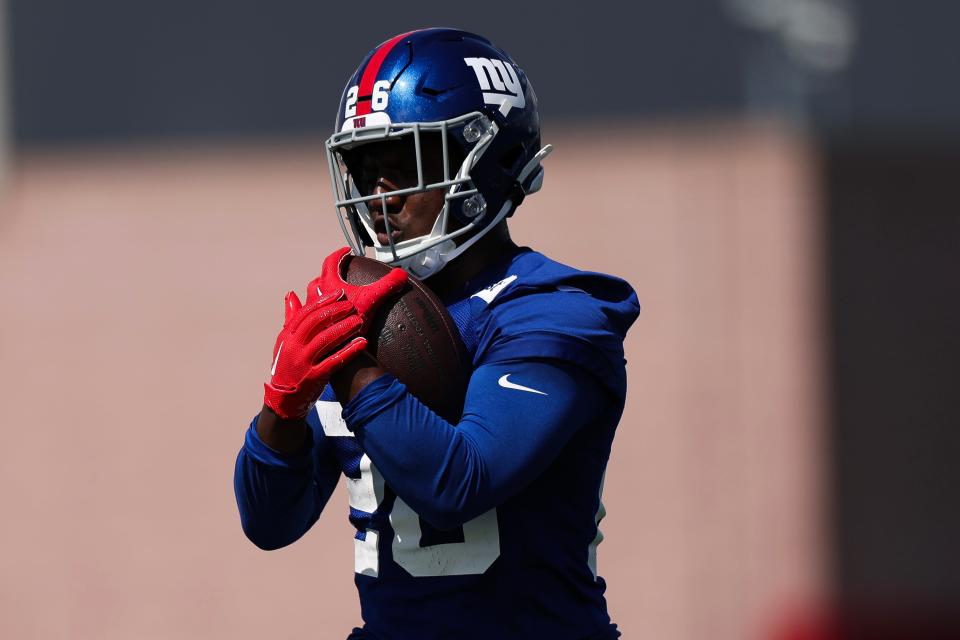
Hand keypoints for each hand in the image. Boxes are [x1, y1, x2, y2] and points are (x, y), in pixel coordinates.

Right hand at [263, 289, 367, 418]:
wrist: (283, 400)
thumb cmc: (287, 367)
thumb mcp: (284, 343)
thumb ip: (290, 319)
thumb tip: (291, 295)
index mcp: (287, 336)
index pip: (306, 313)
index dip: (324, 301)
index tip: (339, 293)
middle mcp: (293, 347)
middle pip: (316, 323)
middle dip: (336, 312)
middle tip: (352, 305)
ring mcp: (303, 362)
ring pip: (325, 340)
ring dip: (344, 328)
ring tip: (359, 321)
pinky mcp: (313, 377)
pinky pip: (334, 361)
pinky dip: (349, 351)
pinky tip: (362, 343)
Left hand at [307, 247, 407, 331]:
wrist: (334, 350)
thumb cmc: (347, 324)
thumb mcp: (370, 301)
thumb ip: (386, 286)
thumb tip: (402, 275)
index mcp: (327, 284)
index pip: (331, 261)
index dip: (340, 254)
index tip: (347, 250)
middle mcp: (315, 296)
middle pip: (319, 279)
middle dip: (328, 273)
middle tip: (338, 272)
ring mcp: (311, 313)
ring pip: (311, 297)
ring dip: (320, 293)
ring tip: (330, 295)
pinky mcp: (312, 329)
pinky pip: (310, 315)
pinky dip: (316, 312)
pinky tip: (324, 318)